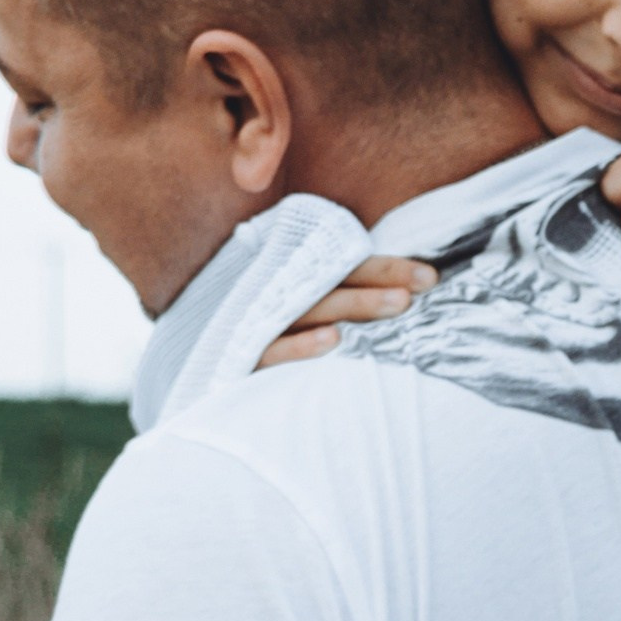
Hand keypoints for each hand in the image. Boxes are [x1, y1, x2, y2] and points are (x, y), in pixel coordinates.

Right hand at [256, 257, 436, 368]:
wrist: (190, 353)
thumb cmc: (257, 328)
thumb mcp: (292, 302)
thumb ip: (335, 293)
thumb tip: (402, 295)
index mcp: (293, 275)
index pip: (345, 265)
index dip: (387, 269)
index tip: (430, 278)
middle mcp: (277, 292)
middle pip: (334, 283)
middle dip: (379, 284)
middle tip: (420, 290)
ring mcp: (258, 322)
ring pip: (312, 310)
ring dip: (356, 305)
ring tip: (399, 305)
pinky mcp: (239, 355)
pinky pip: (272, 349)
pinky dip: (301, 346)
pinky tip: (334, 341)